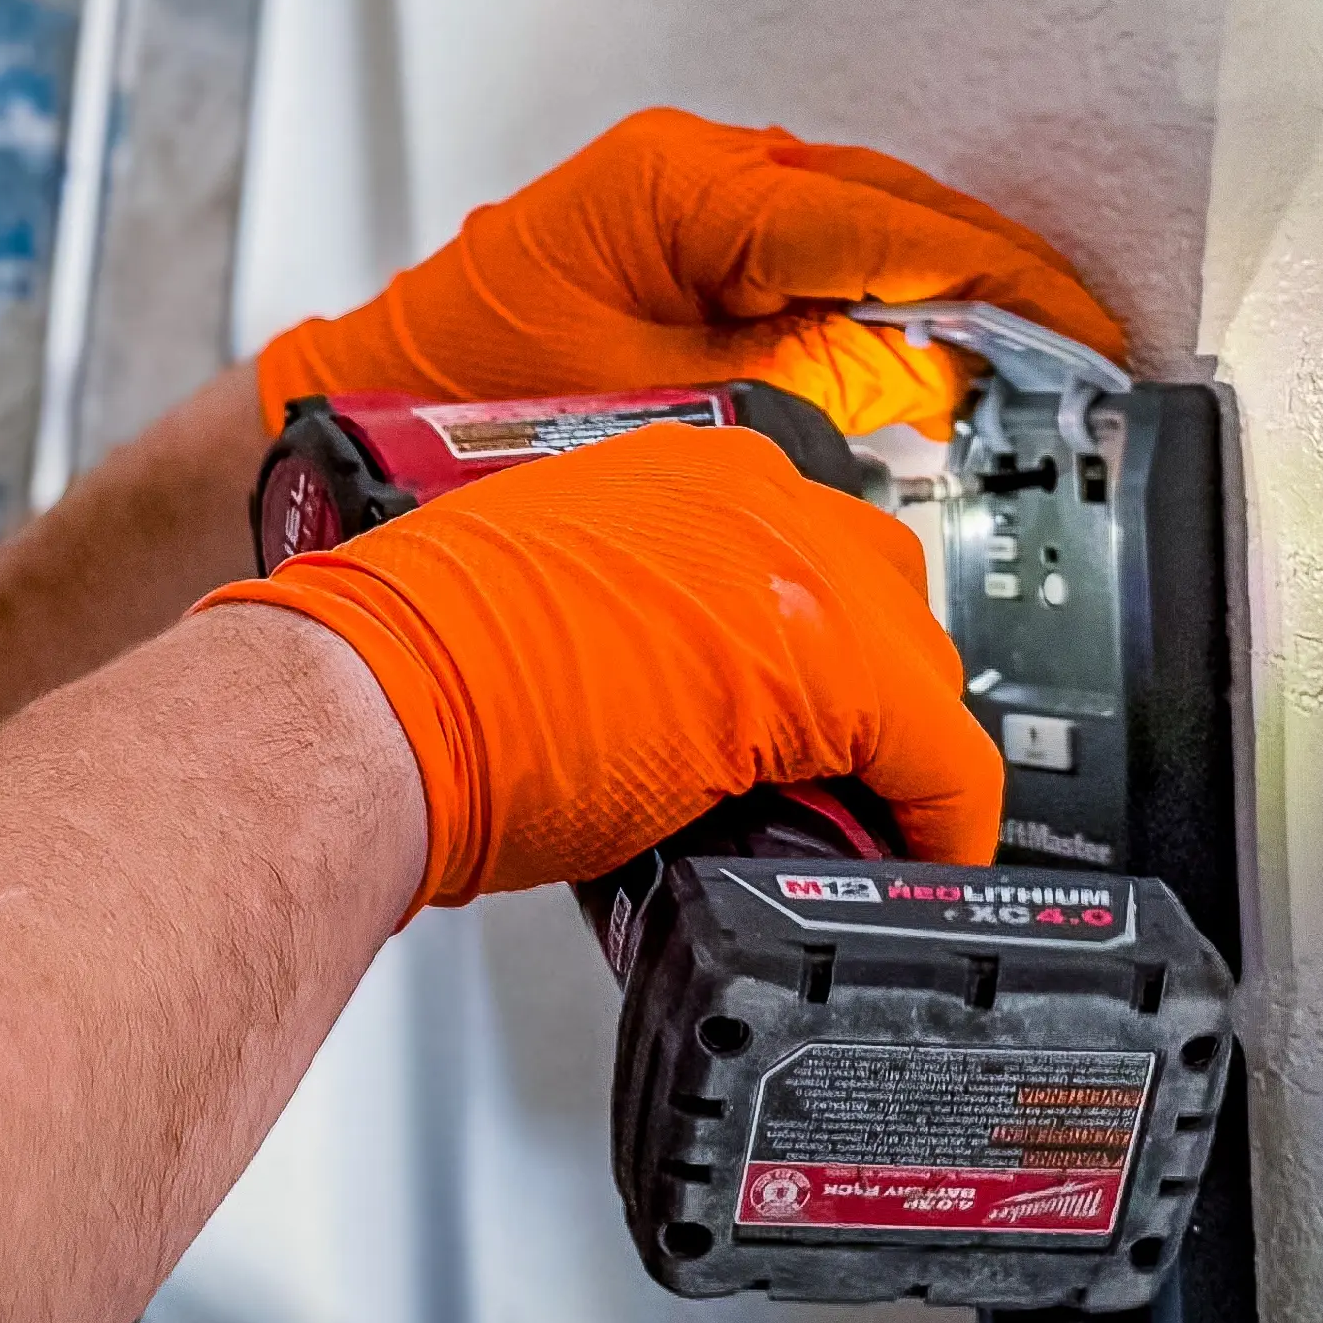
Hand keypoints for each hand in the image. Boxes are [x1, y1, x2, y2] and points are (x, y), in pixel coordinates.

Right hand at [201, 418, 1000, 902]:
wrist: (377, 696)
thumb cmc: (412, 662)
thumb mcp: (541, 603)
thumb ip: (633, 621)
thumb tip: (668, 701)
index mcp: (679, 464)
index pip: (803, 542)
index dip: (814, 636)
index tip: (805, 703)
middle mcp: (753, 494)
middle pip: (882, 588)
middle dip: (869, 680)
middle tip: (832, 762)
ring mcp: (801, 571)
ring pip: (923, 667)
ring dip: (900, 743)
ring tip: (861, 814)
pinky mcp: (836, 672)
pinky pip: (945, 758)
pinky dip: (944, 816)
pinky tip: (920, 857)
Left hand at [252, 107, 1124, 440]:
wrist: (348, 427)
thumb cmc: (455, 408)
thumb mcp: (662, 411)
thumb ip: (810, 387)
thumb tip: (934, 386)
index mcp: (693, 191)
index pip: (890, 227)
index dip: (1003, 290)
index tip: (1083, 344)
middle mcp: (699, 176)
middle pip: (897, 216)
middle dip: (998, 289)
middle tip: (1089, 367)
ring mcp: (693, 204)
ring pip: (867, 237)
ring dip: (950, 301)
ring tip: (1037, 375)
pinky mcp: (685, 250)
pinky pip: (817, 266)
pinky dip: (884, 311)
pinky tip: (932, 375)